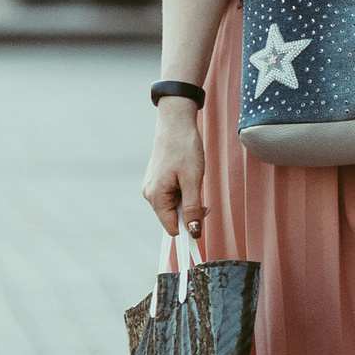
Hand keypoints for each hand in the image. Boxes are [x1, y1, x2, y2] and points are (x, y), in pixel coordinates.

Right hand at [140, 97, 207, 238]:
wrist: (176, 123)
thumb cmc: (184, 148)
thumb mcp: (193, 180)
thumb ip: (193, 208)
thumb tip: (194, 232)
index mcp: (156, 197)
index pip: (172, 228)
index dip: (189, 228)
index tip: (204, 221)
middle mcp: (149, 194)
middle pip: (173, 218)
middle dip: (190, 211)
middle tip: (203, 196)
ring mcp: (152, 187)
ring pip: (174, 206)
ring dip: (188, 200)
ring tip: (192, 179)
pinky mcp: (157, 181)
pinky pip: (172, 195)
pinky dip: (183, 191)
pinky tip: (187, 176)